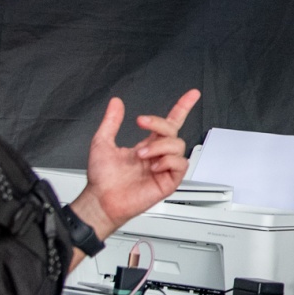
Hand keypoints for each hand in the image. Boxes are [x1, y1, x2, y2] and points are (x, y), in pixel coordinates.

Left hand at [72, 89, 199, 239]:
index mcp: (146, 146)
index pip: (170, 123)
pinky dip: (167, 161)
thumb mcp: (102, 143)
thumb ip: (111, 122)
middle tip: (142, 122)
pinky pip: (180, 164)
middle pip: (173, 130)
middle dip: (159, 123)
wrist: (101, 199)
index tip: (192, 95)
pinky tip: (153, 166)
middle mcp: (157, 155)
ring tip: (142, 155)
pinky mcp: (168, 181)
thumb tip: (116, 104)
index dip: (182, 107)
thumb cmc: (102, 178)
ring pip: (178, 145)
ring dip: (159, 146)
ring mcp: (164, 168)